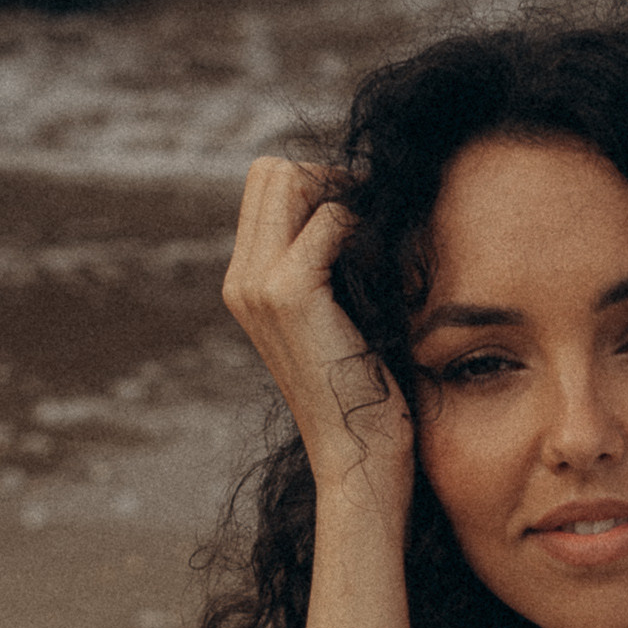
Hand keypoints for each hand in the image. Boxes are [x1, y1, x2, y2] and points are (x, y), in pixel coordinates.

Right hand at [223, 156, 412, 523]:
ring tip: (377, 239)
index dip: (318, 184)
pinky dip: (364, 227)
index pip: (266, 185)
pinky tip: (386, 265)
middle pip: (272, 170)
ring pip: (291, 179)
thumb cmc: (364, 393)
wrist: (358, 456)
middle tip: (371, 221)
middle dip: (327, 179)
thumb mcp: (339, 321)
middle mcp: (241, 280)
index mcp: (246, 284)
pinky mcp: (288, 294)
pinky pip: (331, 218)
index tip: (362, 217)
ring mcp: (258, 286)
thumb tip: (362, 212)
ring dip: (343, 196)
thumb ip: (332, 270)